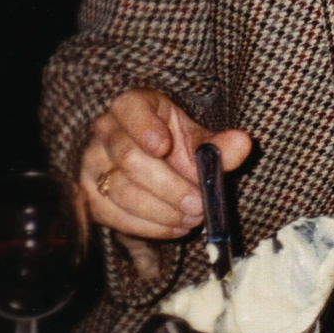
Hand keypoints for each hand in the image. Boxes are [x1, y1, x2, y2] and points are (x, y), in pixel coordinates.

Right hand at [78, 89, 251, 245]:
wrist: (157, 166)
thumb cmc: (178, 147)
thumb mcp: (201, 141)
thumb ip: (220, 144)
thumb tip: (243, 144)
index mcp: (133, 105)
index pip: (130, 108)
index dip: (144, 127)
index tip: (164, 147)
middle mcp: (105, 130)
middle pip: (129, 159)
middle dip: (168, 186)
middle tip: (199, 204)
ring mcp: (92, 163)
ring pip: (121, 190)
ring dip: (161, 210)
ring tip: (193, 218)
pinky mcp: (90, 195)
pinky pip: (114, 215)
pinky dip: (148, 226)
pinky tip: (175, 227)